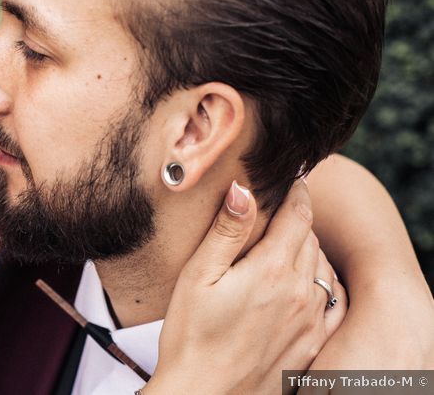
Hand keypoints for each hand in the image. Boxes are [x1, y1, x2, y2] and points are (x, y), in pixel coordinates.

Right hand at [147, 180, 345, 393]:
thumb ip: (226, 231)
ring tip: (283, 244)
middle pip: (310, 239)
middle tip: (278, 209)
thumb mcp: (198, 276)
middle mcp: (300, 292)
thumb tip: (244, 189)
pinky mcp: (311, 343)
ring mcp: (310, 320)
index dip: (295, 192)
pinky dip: (322, 282)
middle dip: (297, 219)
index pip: (297, 216)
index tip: (290, 179)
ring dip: (306, 250)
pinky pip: (331, 301)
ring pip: (321, 268)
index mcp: (271, 270)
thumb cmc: (191, 337)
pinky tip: (304, 282)